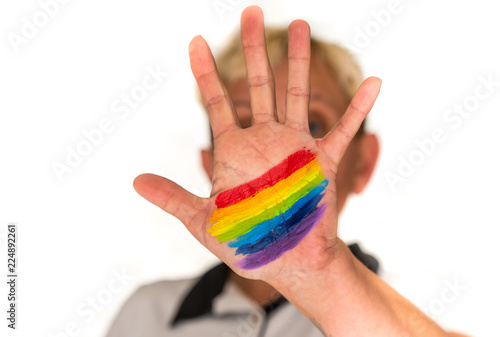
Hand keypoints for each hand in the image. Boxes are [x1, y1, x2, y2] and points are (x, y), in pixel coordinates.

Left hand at [133, 6, 380, 283]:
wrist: (285, 265)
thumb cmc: (246, 245)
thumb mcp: (203, 221)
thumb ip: (173, 198)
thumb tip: (135, 182)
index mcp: (235, 151)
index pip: (217, 101)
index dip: (204, 71)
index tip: (194, 40)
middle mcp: (265, 141)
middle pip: (259, 84)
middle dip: (254, 49)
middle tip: (251, 12)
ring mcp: (296, 148)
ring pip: (296, 95)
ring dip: (299, 61)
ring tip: (299, 26)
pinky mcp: (324, 162)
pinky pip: (344, 130)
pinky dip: (360, 108)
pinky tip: (374, 81)